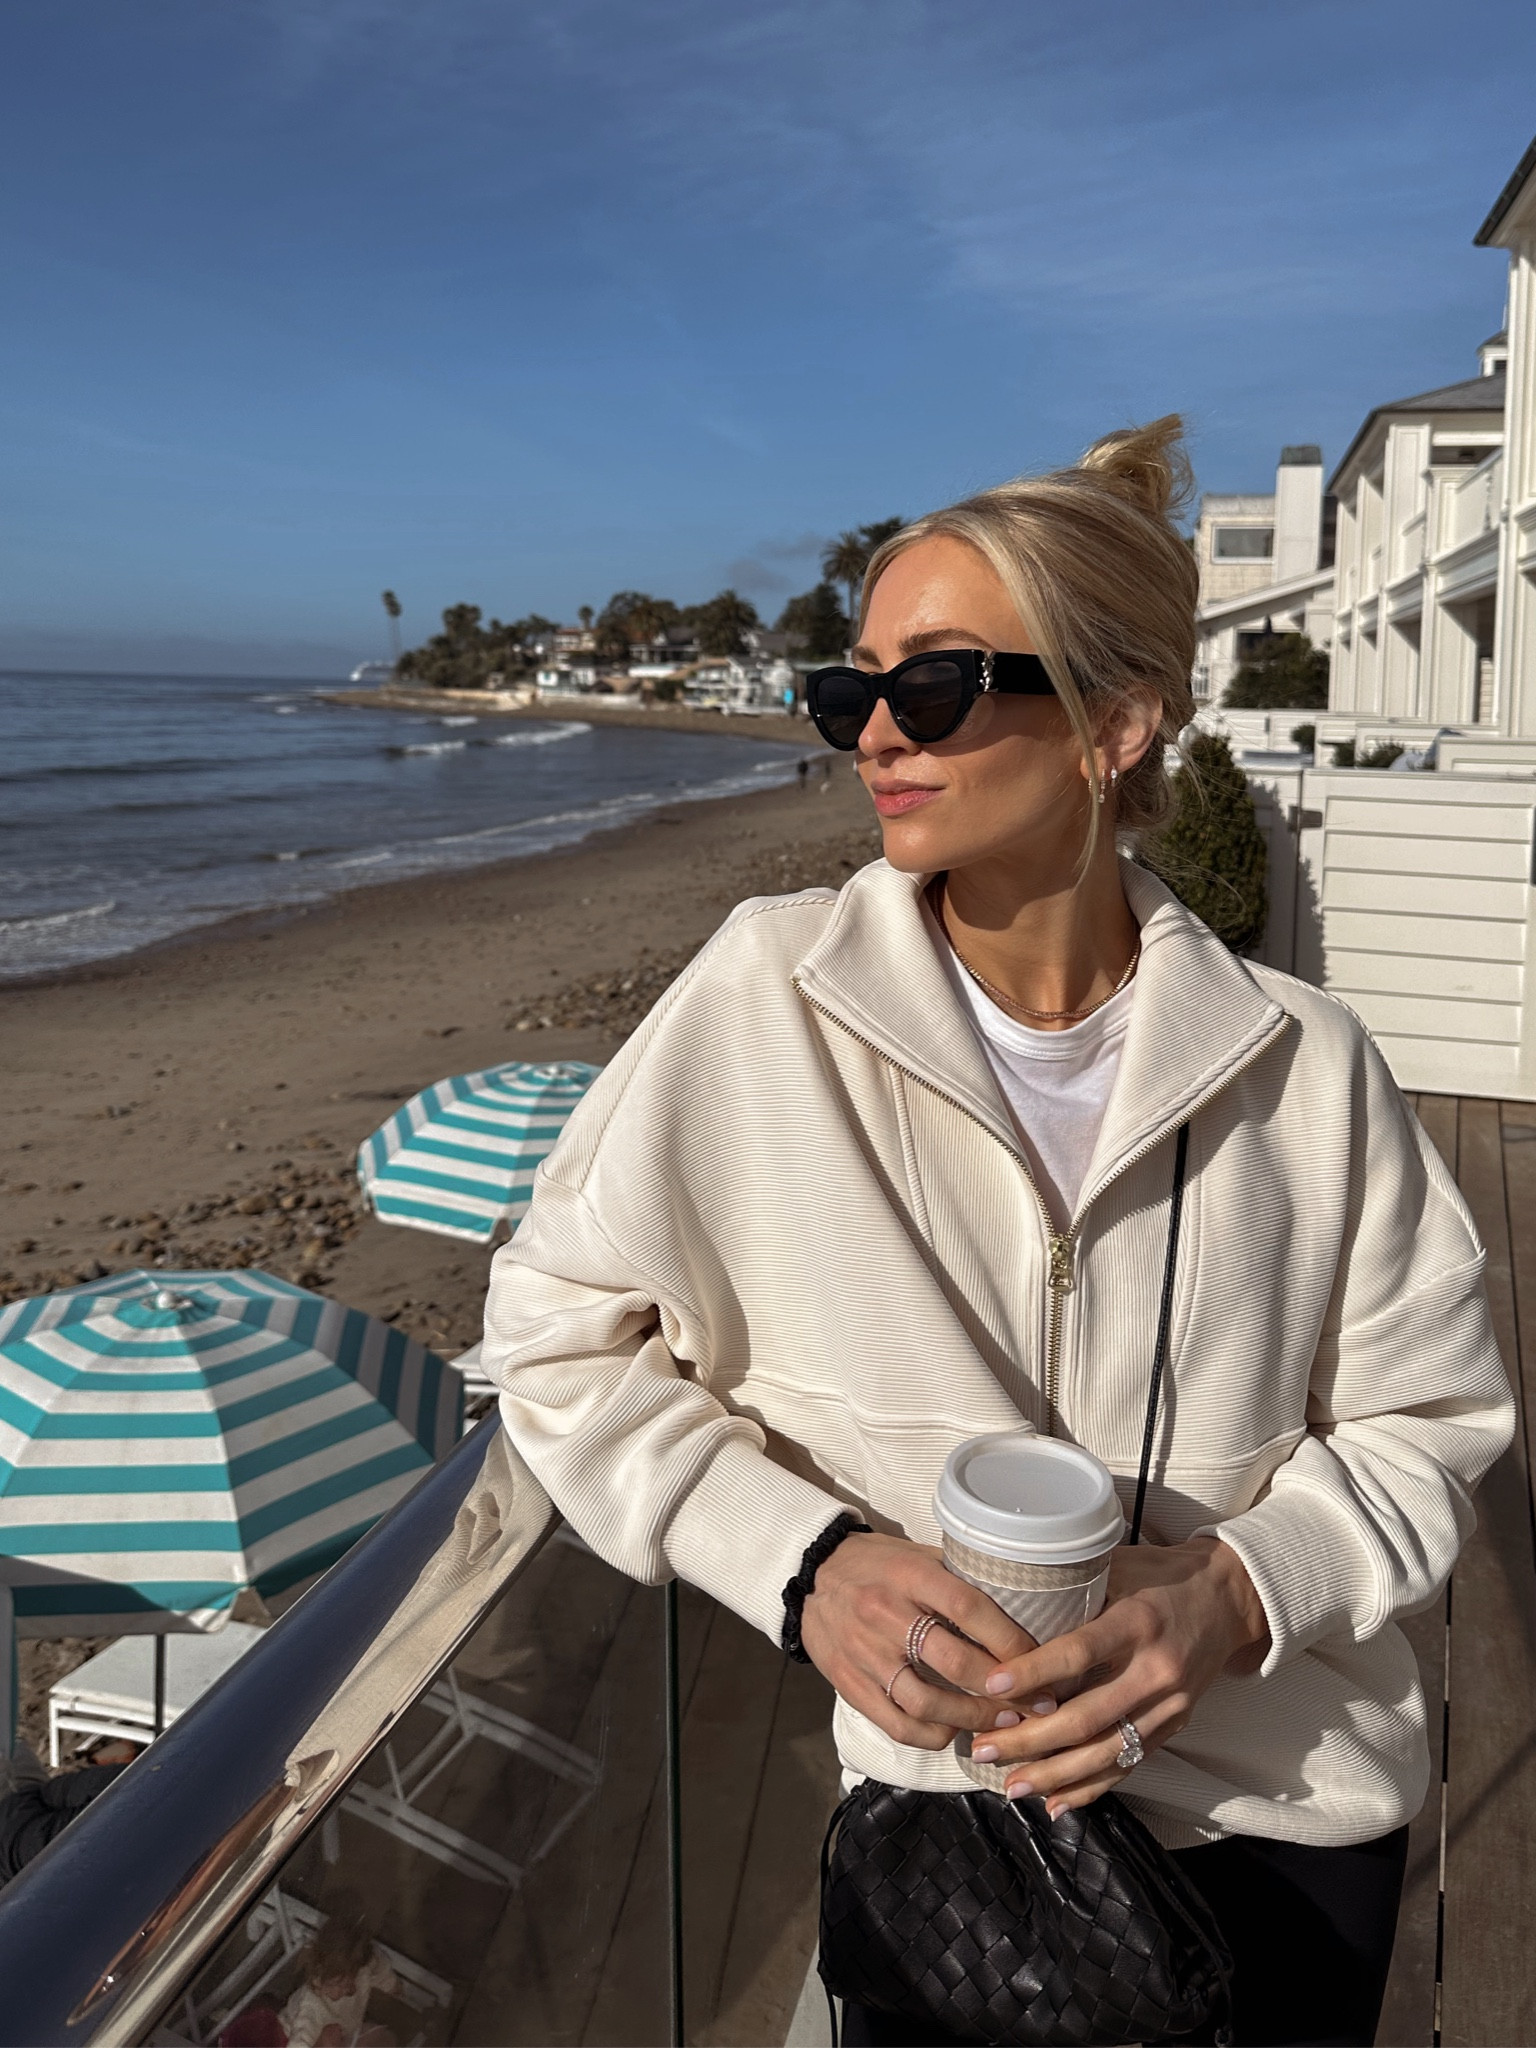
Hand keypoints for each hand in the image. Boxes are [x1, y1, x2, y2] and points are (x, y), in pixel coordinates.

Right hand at [801, 1531, 1041, 1749]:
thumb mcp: (917, 1555)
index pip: (970, 1610)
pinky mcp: (849, 1684)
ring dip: (973, 1718)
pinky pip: (897, 1724)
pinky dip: (933, 1734)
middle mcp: (886, 1615)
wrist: (809, 1576)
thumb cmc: (876, 1564)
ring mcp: (865, 1654)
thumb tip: (1018, 1606)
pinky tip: (955, 1730)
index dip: (1011, 1641)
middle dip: (1004, 1690)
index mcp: (910, 1576)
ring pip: (927, 1702)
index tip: (1041, 1662)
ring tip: (1005, 1723)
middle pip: (955, 1662)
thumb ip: (958, 1579)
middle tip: (1038, 1704)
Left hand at [967, 1536, 1269, 1813]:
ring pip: (1106, 1752)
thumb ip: (1074, 1590)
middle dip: (1030, 1740)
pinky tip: (1056, 1803)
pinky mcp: (1175, 1726)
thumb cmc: (1161, 1575)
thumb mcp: (1120, 1566)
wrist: (1228, 1598)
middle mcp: (1156, 1670)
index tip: (992, 1687)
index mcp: (1138, 1622)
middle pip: (1087, 1717)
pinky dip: (1091, 1787)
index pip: (1079, 1653)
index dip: (1034, 1673)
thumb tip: (1012, 1607)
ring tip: (1011, 1785)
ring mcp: (1170, 1705)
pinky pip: (1129, 1764)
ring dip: (1055, 1775)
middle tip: (983, 1748)